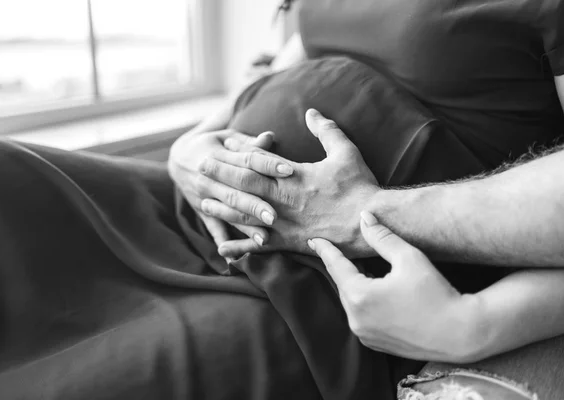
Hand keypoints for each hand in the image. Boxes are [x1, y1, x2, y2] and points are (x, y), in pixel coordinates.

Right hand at [168, 129, 292, 248]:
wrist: (178, 158)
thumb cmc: (213, 145)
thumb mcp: (227, 137)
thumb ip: (249, 142)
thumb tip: (271, 136)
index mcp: (219, 155)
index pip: (248, 160)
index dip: (268, 165)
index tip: (290, 171)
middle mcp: (210, 178)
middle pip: (236, 191)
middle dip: (255, 204)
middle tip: (275, 216)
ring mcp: (204, 197)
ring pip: (227, 213)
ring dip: (245, 227)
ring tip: (264, 239)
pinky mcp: (202, 211)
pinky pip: (213, 228)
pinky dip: (223, 243)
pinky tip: (233, 259)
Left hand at [199, 109, 379, 257]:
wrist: (370, 221)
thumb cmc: (360, 187)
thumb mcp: (346, 152)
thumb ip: (326, 131)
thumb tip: (311, 112)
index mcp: (293, 175)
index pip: (259, 161)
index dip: (239, 152)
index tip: (223, 145)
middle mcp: (283, 198)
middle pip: (244, 184)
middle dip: (221, 174)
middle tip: (200, 167)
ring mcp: (283, 222)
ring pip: (245, 214)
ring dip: (223, 207)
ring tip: (204, 202)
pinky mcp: (289, 242)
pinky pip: (259, 246)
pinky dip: (240, 247)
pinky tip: (223, 249)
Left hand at [309, 211, 482, 362]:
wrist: (461, 333)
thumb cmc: (436, 292)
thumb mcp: (408, 258)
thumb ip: (381, 237)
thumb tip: (364, 217)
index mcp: (359, 296)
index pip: (335, 266)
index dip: (325, 250)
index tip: (313, 240)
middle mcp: (355, 318)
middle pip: (344, 285)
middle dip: (346, 269)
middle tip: (345, 252)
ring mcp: (364, 334)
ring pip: (353, 302)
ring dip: (357, 286)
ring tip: (369, 272)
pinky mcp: (375, 344)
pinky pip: (362, 317)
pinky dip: (366, 304)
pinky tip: (381, 295)